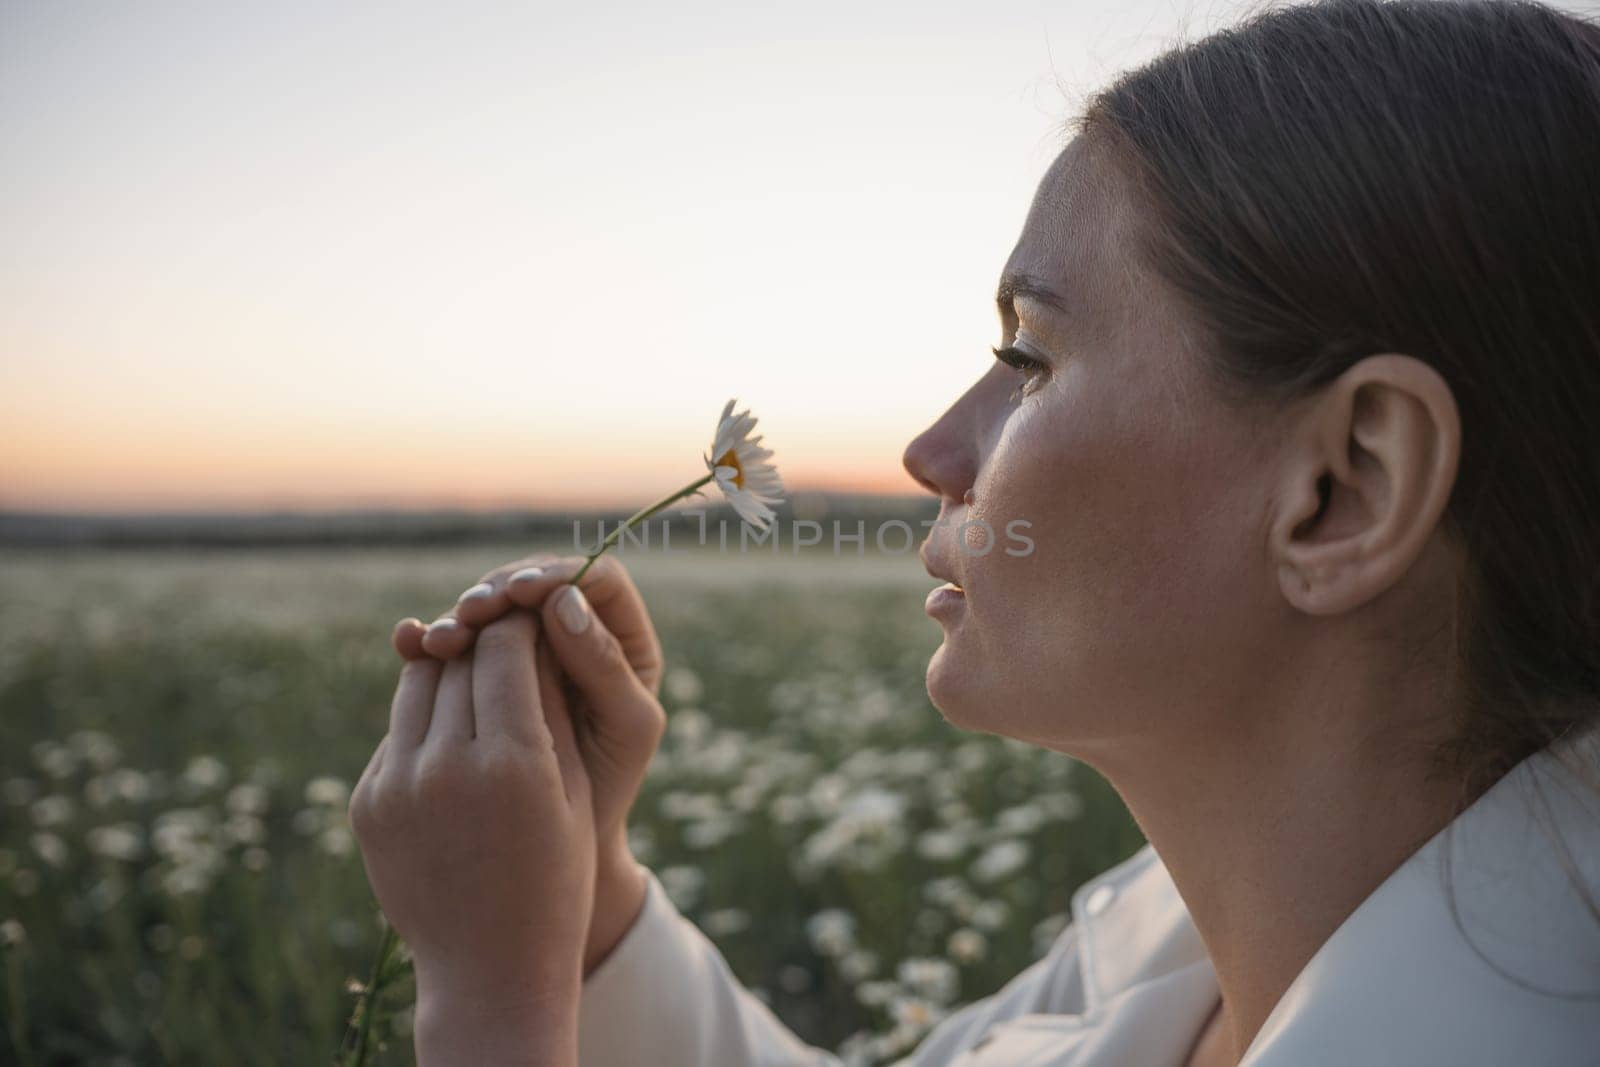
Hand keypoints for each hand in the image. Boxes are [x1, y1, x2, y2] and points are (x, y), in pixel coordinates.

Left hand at [350, 612, 594, 1064]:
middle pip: (460, 658)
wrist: (491, 967)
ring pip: (418, 684)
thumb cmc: (555, 872)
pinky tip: (452, 738)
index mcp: (516, 763)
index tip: (537, 614)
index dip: (523, 623)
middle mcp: (448, 767)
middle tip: (506, 635)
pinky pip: (396, 731)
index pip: (507, 648)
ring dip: (448, 669)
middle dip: (485, 639)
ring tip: (477, 678)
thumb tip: (535, 622)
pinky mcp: (366, 803)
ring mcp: (397, 785)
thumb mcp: (574, 786)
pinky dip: (425, 721)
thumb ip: (550, 702)